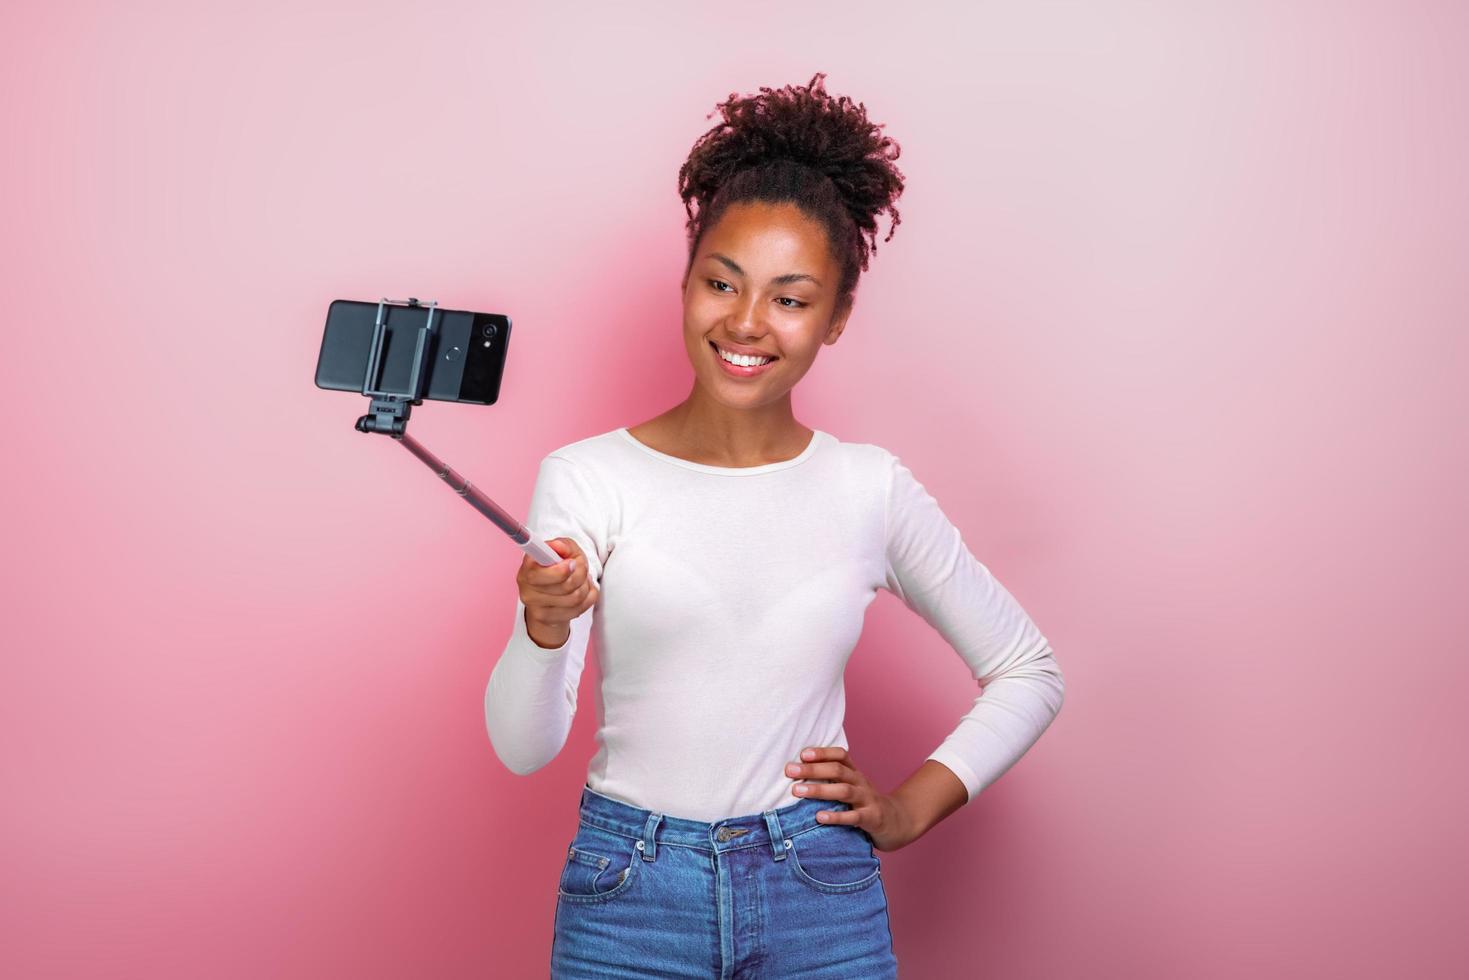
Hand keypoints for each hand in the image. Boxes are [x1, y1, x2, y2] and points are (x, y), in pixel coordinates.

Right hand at [518, 538, 598, 648]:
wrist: (549, 597)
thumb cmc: (555, 569)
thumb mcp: (560, 552)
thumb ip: (562, 545)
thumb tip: (559, 546)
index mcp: (527, 570)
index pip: (538, 575)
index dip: (560, 571)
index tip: (572, 563)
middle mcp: (527, 591)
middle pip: (565, 586)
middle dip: (581, 574)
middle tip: (582, 567)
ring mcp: (537, 608)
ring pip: (575, 598)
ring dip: (586, 585)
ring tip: (583, 579)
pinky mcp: (549, 620)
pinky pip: (580, 609)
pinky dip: (589, 597)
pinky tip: (584, 590)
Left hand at [784, 746, 915, 851]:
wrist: (898, 822)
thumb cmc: (865, 803)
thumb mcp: (852, 787)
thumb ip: (830, 780)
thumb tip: (796, 774)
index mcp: (854, 773)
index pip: (840, 755)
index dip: (822, 752)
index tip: (802, 754)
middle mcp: (861, 782)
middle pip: (837, 770)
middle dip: (812, 769)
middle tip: (790, 770)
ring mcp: (867, 800)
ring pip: (844, 791)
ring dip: (819, 790)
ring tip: (798, 791)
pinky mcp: (872, 818)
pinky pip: (854, 816)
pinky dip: (836, 816)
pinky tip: (819, 817)